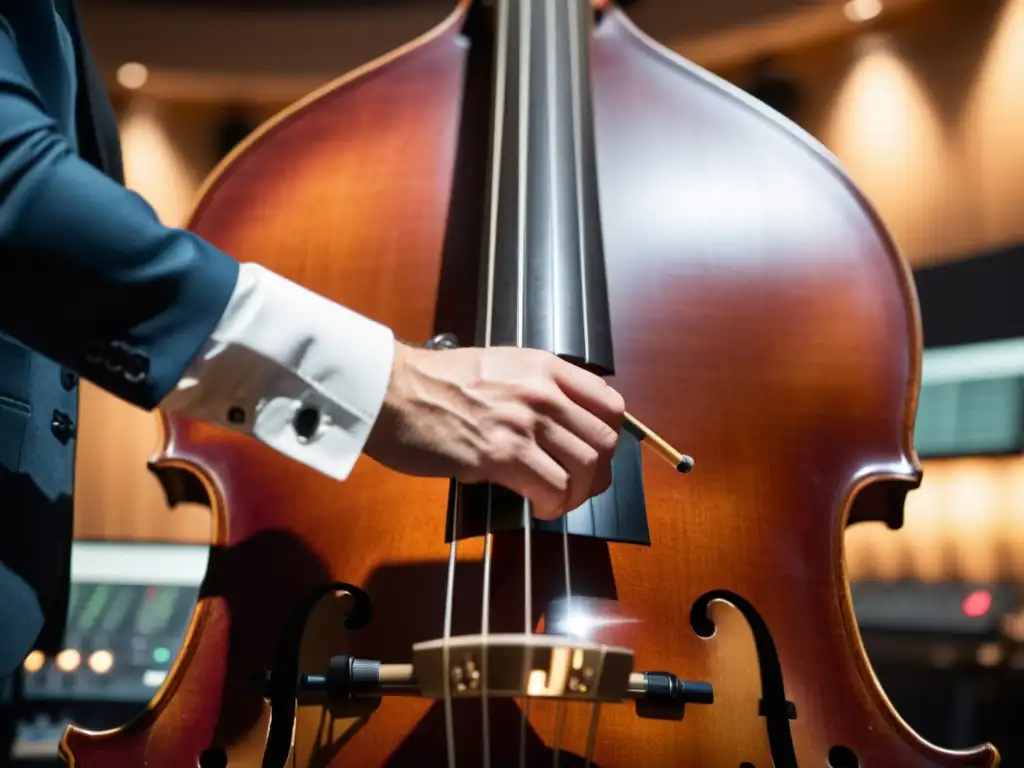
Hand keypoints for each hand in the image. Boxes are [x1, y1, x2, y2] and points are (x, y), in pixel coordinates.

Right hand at [364, 341, 625, 519]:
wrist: (390, 391)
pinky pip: (552, 489)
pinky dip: (553, 506)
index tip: (596, 455)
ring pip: (585, 468)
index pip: (610, 403)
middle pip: (604, 442)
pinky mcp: (501, 454)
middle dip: (598, 474)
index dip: (610, 437)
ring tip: (557, 502)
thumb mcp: (497, 367)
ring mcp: (523, 422)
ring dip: (577, 496)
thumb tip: (556, 426)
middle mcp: (542, 392)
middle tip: (580, 488)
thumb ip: (532, 389)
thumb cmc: (432, 383)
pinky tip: (539, 509)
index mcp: (544, 367)